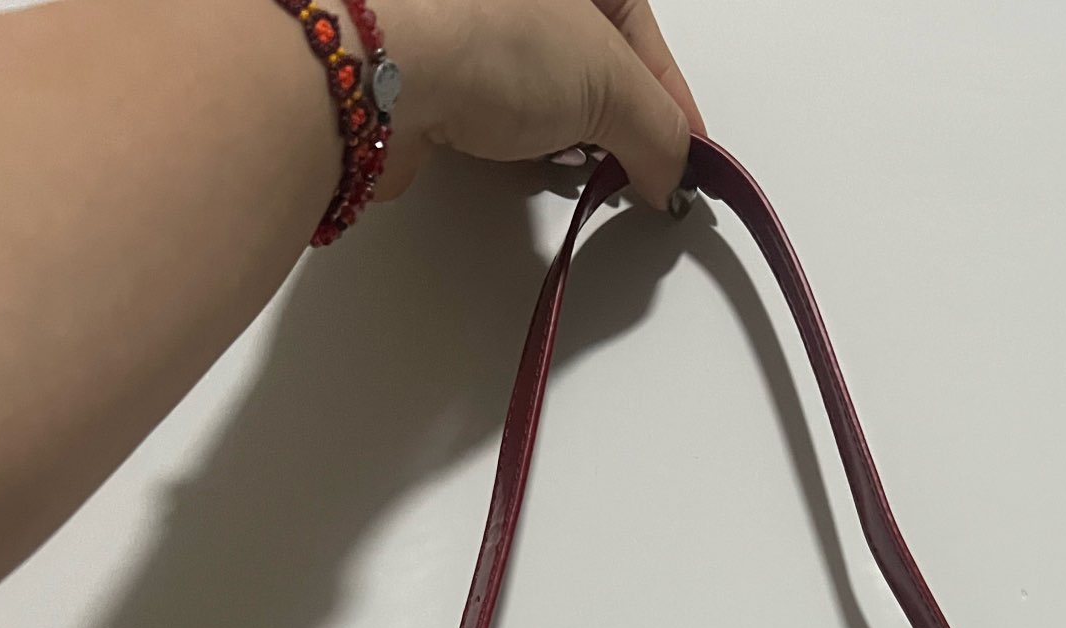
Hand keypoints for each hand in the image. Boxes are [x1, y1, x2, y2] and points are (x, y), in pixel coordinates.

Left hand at [377, 0, 704, 207]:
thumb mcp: (609, 82)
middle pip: (588, 53)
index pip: (638, 26)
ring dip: (560, 131)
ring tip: (570, 161)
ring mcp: (466, 21)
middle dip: (612, 114)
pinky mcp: (429, 68)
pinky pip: (488, 108)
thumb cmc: (485, 32)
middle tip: (633, 164)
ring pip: (536, 83)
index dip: (669, 95)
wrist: (380, 66)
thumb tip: (671, 167)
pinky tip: (519, 161)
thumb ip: (657, 129)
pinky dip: (512, 142)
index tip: (685, 153)